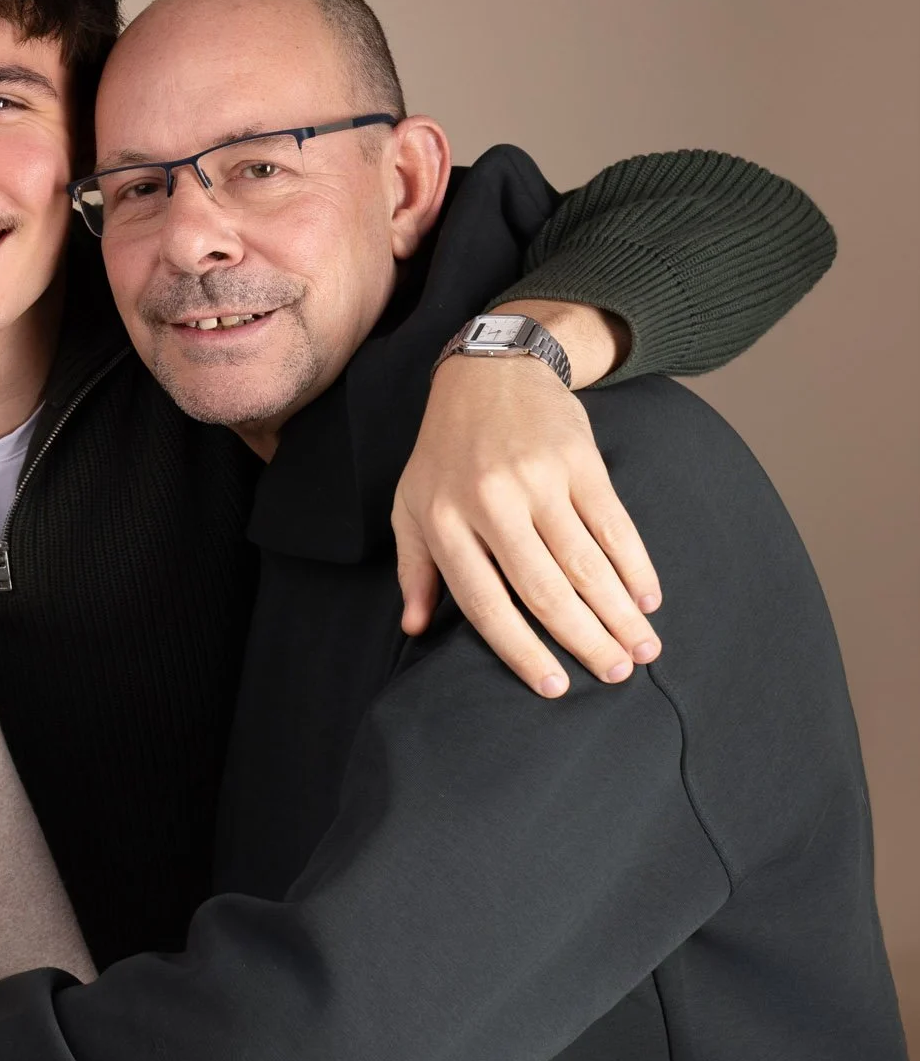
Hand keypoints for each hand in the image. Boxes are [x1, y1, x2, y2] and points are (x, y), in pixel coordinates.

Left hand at [393, 350, 660, 697]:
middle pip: (544, 590)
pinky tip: (648, 598)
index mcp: (444, 523)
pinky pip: (614, 524)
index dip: (521, 650)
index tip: (555, 688)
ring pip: (586, 562)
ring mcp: (537, 480)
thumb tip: (413, 630)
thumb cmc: (445, 454)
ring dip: (620, 612)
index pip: (485, 603)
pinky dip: (635, 565)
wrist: (489, 372)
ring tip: (643, 650)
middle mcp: (491, 504)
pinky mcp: (579, 460)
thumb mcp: (411, 507)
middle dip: (584, 640)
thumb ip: (415, 569)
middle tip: (616, 677)